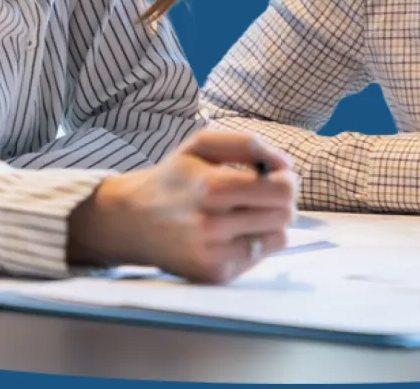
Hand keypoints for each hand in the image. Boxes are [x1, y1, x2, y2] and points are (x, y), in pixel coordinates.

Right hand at [66, 130, 298, 283]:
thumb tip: (285, 163)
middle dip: (283, 201)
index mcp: (211, 186)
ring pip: (279, 237)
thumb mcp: (201, 144)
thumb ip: (247, 143)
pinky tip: (234, 232)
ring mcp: (213, 254)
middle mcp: (212, 224)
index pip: (280, 189)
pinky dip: (256, 242)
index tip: (276, 176)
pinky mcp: (214, 274)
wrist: (131, 220)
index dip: (287, 179)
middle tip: (265, 195)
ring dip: (272, 222)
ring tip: (249, 213)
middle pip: (285, 214)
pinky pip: (260, 256)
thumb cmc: (174, 178)